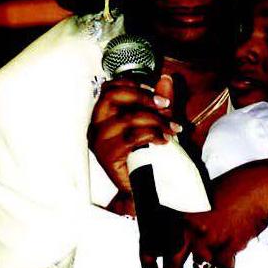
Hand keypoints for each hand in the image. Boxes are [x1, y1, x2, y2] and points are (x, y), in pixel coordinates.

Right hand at [88, 74, 178, 191]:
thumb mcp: (153, 123)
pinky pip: (134, 137)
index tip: (153, 92)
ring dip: (156, 121)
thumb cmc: (144, 155)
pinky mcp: (108, 155)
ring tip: (171, 130)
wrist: (138, 188)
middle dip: (145, 98)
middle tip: (166, 106)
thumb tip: (166, 79)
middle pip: (115, 97)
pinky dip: (153, 135)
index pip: (109, 88)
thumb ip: (158, 101)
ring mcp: (99, 141)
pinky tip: (163, 141)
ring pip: (129, 118)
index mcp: (102, 115)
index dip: (132, 85)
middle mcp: (96, 126)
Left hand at [164, 160, 267, 267]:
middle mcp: (189, 228)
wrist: (259, 188)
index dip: (148, 262)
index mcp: (179, 213)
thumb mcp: (202, 196)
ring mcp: (208, 239)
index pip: (154, 241)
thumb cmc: (233, 187)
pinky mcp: (228, 247)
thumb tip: (181, 236)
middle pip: (174, 262)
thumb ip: (189, 216)